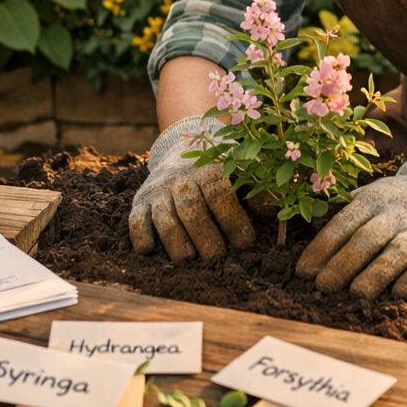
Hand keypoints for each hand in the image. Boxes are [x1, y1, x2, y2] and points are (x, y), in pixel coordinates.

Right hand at [129, 117, 255, 260]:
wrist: (179, 147)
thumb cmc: (218, 168)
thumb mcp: (239, 167)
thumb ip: (256, 186)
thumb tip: (271, 212)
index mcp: (209, 168)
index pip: (220, 194)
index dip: (233, 220)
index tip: (244, 243)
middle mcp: (180, 178)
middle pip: (191, 209)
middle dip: (205, 237)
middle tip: (216, 258)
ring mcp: (158, 190)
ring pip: (164, 217)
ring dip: (176, 242)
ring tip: (188, 259)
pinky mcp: (140, 201)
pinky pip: (136, 220)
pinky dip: (141, 236)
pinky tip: (150, 250)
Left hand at [296, 148, 406, 298]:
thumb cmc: (394, 204)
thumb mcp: (369, 198)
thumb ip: (344, 219)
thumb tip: (311, 253)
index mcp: (372, 200)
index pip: (343, 223)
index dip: (322, 247)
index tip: (303, 271)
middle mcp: (396, 213)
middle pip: (368, 238)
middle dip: (344, 263)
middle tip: (323, 286)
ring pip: (397, 252)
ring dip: (376, 274)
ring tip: (356, 294)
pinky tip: (398, 294)